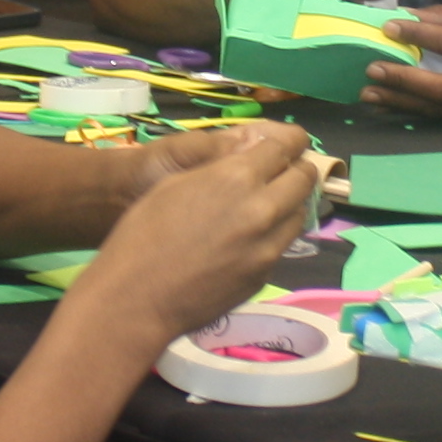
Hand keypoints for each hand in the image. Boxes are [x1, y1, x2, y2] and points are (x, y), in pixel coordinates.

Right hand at [70, 123, 316, 351]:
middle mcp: (264, 209)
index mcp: (237, 177)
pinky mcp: (265, 275)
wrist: (137, 298)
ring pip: (299, 214)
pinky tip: (248, 241)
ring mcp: (269, 246)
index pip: (285, 147)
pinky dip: (273, 236)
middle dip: (297, 170)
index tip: (286, 146)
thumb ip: (218, 169)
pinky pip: (281, 245)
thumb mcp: (175, 183)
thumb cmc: (142, 233)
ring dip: (289, 204)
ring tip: (268, 207)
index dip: (287, 143)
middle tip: (283, 173)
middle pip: (304, 178)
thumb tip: (245, 160)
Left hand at [365, 1, 441, 117]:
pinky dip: (408, 110)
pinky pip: (435, 115)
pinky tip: (385, 104)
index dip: (420, 34)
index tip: (389, 26)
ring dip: (399, 101)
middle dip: (404, 79)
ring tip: (368, 93)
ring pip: (435, 107)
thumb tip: (411, 15)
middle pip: (441, 87)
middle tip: (372, 69)